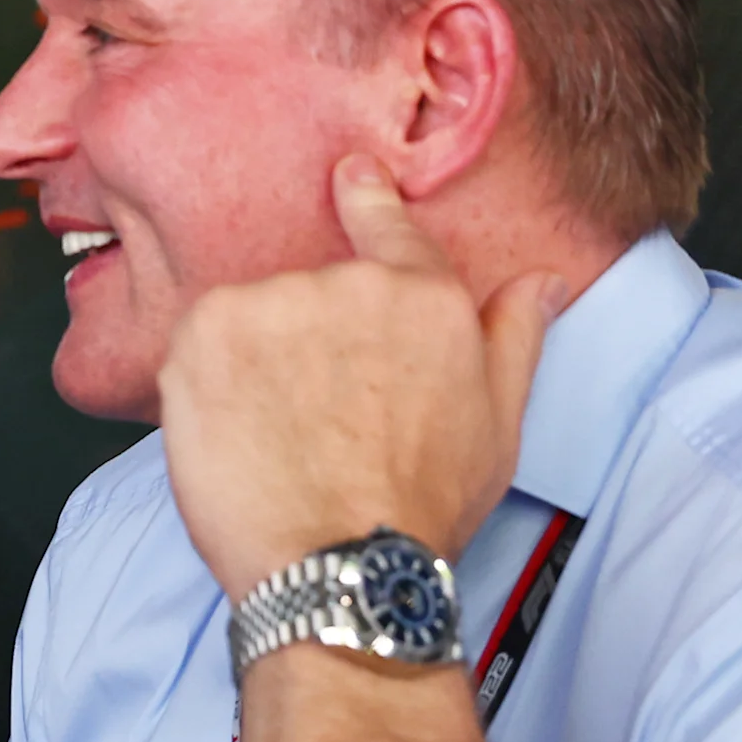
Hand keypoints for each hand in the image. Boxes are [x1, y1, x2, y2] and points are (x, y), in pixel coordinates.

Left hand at [159, 154, 563, 597]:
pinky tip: (235, 430)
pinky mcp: (204, 331)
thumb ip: (513, 338)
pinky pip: (200, 341)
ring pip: (253, 319)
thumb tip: (541, 281)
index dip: (367, 201)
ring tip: (277, 437)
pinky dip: (205, 378)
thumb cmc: (422, 509)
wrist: (339, 565)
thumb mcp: (498, 426)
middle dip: (306, 346)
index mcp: (424, 298)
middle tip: (315, 420)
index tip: (349, 176)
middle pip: (312, 295)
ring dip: (254, 363)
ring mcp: (272, 302)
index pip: (389, 227)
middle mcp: (348, 284)